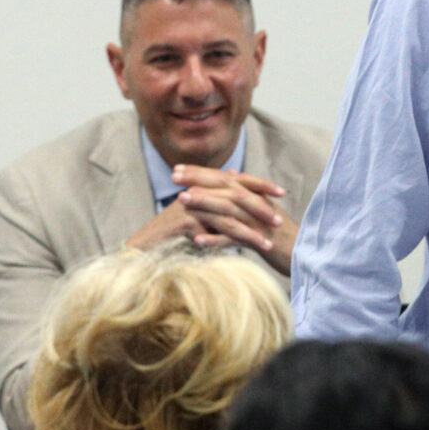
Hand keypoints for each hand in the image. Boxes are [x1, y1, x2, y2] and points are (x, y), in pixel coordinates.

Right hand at [125, 167, 297, 275]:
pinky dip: (237, 241)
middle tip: (280, 220)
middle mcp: (198, 190)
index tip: (282, 192)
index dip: (260, 183)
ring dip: (252, 230)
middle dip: (261, 207)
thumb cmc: (176, 235)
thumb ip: (220, 209)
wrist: (147, 248)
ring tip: (270, 242)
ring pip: (230, 214)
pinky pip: (218, 230)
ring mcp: (192, 204)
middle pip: (237, 193)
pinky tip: (250, 250)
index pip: (237, 179)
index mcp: (204, 185)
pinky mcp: (187, 221)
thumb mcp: (202, 219)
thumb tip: (246, 202)